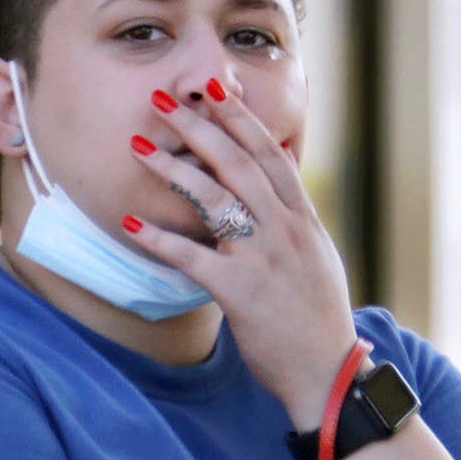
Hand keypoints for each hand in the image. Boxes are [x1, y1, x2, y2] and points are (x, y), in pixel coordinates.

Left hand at [125, 76, 358, 426]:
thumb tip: (284, 167)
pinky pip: (192, 257)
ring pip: (214, 198)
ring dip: (173, 169)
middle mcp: (284, 230)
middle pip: (238, 163)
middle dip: (201, 127)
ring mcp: (263, 258)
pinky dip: (160, 238)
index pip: (270, 154)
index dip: (241, 118)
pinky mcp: (240, 291)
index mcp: (302, 219)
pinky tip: (132, 222)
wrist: (328, 372)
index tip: (215, 88)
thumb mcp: (316, 255)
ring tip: (139, 146)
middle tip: (166, 101)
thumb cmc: (317, 317)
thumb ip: (295, 214)